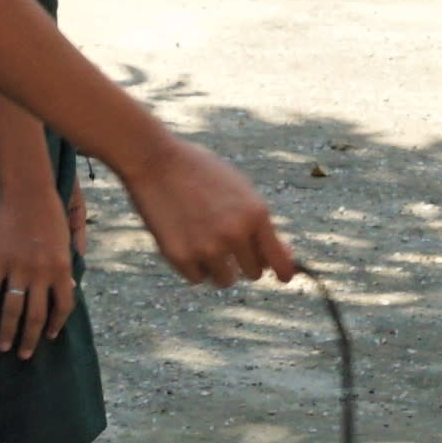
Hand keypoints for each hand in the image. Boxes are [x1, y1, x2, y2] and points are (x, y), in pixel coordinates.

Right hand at [0, 180, 80, 358]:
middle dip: (31, 339)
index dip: (57, 324)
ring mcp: (18, 268)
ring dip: (8, 331)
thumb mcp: (65, 239)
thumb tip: (70, 285)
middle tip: (24, 356)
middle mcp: (42, 274)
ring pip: (13, 309)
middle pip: (36, 316)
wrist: (27, 190)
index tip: (51, 336)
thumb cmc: (50, 211)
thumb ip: (67, 264)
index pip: (63, 306)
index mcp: (62, 269)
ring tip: (3, 346)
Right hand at [110, 134, 296, 287]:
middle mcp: (235, 234)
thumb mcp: (240, 191)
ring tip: (205, 242)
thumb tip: (284, 258)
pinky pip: (198, 278)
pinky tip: (185, 241)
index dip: (283, 272)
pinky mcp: (181, 257)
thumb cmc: (202, 174)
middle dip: (244, 263)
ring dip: (219, 268)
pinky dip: (194, 266)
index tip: (283, 277)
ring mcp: (207, 248)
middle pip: (252, 273)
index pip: (278, 260)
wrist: (156, 162)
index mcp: (256, 214)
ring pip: (225, 280)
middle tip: (228, 244)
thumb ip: (261, 226)